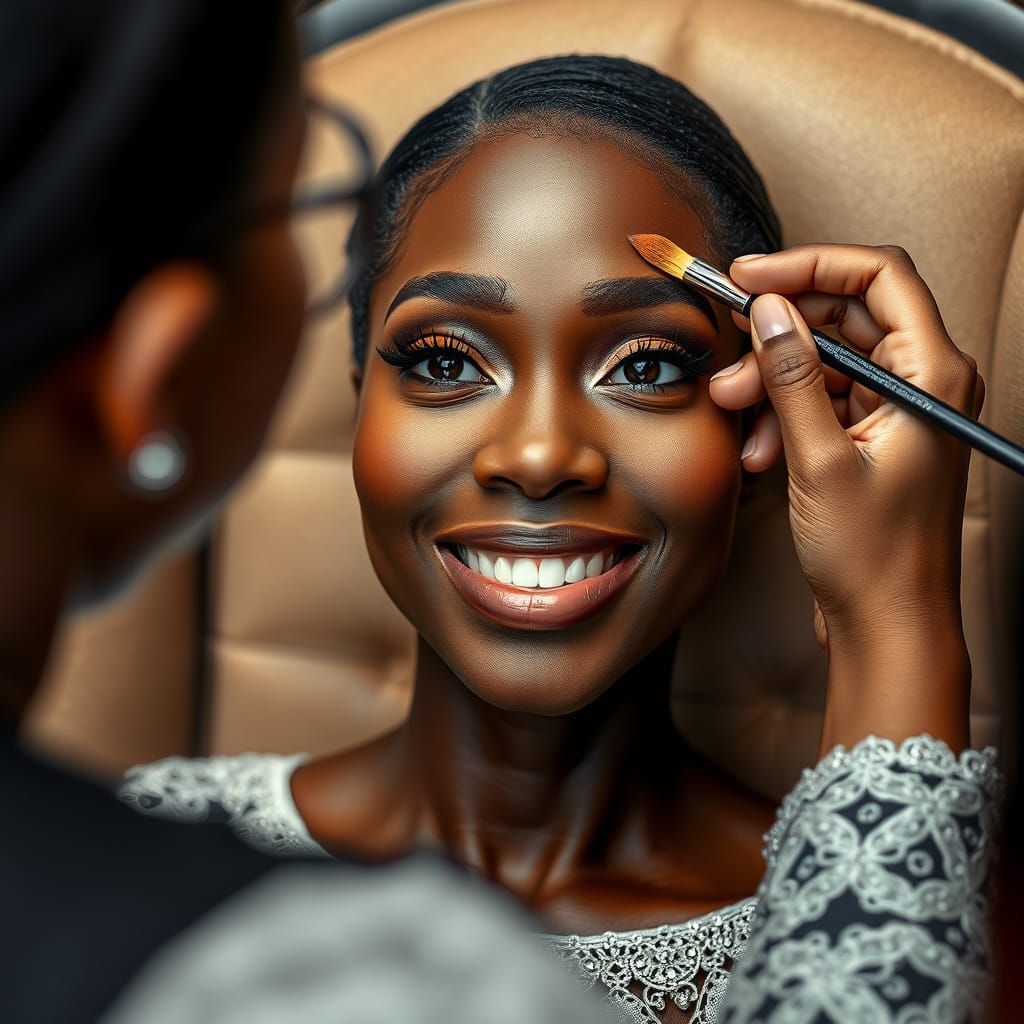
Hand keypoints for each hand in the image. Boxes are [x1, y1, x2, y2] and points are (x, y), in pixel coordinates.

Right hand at [709, 244, 982, 751]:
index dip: (808, 265)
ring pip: (825, 360)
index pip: (876, 277)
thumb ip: (793, 377)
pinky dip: (784, 414)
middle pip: (844, 317)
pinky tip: (759, 451)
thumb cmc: (874, 556)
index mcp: (933, 375)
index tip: (748, 277)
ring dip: (773, 380)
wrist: (888, 626)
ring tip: (733, 411)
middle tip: (728, 360)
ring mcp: (898, 410)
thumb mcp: (821, 459)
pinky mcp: (873, 437)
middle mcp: (923, 383)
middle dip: (779, 335)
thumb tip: (769, 310)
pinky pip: (822, 400)